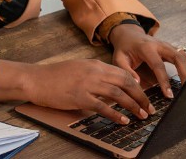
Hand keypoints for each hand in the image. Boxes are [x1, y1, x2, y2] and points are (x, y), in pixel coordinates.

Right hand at [23, 59, 154, 124]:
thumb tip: (111, 84)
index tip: (144, 95)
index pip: (123, 73)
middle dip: (140, 96)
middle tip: (149, 107)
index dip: (137, 85)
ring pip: (118, 94)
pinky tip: (123, 121)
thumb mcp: (79, 68)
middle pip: (125, 82)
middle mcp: (94, 72)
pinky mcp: (80, 97)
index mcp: (95, 64)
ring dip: (133, 105)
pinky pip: (103, 107)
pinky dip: (116, 114)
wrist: (36, 79)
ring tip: (141, 115)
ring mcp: (87, 84)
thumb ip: (96, 74)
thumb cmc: (55, 75)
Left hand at [108, 24, 185, 98]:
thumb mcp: (119, 59)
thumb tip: (138, 83)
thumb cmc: (124, 48)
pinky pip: (184, 57)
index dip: (164, 81)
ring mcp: (167, 46)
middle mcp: (160, 45)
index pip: (158, 65)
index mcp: (146, 48)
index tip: (169, 95)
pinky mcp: (172, 49)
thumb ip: (126, 70)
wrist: (129, 35)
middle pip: (178, 57)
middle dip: (185, 74)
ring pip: (184, 56)